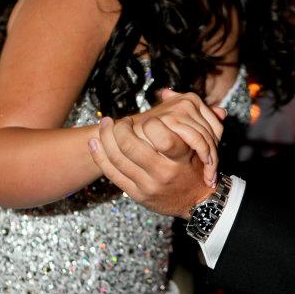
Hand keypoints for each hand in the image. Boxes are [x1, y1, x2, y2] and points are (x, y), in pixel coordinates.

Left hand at [88, 91, 224, 216]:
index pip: (161, 136)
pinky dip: (99, 156)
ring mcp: (149, 185)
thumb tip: (166, 91)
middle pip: (132, 147)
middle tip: (118, 120)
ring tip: (104, 124)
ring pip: (118, 158)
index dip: (150, 124)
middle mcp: (165, 173)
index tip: (146, 119)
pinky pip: (112, 173)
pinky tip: (94, 142)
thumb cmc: (196, 167)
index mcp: (182, 158)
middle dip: (120, 129)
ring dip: (106, 138)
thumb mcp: (200, 146)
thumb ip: (187, 119)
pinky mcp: (137, 195)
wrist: (196, 202)